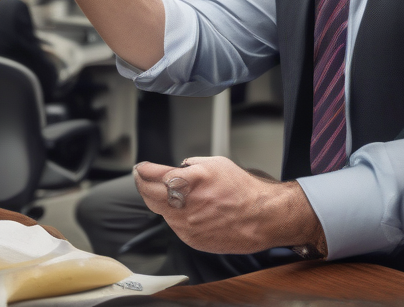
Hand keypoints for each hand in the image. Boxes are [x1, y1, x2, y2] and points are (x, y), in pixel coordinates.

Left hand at [134, 156, 324, 254]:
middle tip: (142, 178)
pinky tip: (191, 211)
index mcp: (188, 181)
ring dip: (161, 201)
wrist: (263, 217)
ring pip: (161, 211)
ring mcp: (186, 224)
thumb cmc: (244, 190)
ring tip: (171, 194)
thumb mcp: (216, 164)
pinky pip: (176, 226)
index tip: (140, 168)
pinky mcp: (191, 239)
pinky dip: (177, 217)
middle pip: (148, 194)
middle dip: (143, 184)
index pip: (152, 175)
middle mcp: (183, 205)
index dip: (143, 170)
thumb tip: (178, 168)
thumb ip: (191, 166)